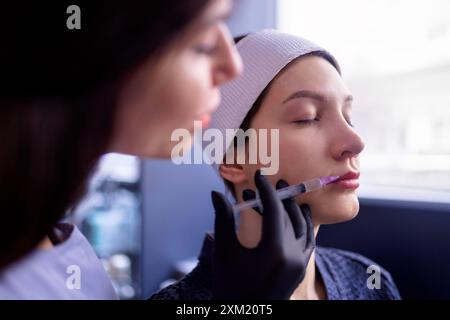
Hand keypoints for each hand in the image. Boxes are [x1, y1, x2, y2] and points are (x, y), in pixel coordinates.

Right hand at [211, 169, 314, 298]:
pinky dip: (303, 225)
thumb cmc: (229, 283)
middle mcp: (293, 255)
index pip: (274, 209)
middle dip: (277, 197)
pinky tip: (297, 215)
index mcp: (273, 250)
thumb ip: (223, 219)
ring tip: (284, 194)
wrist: (244, 313)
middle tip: (270, 182)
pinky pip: (308, 240)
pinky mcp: (301, 269)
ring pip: (302, 226)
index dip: (266, 189)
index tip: (260, 175)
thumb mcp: (224, 250)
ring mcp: (300, 263)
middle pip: (287, 216)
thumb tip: (216, 193)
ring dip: (292, 208)